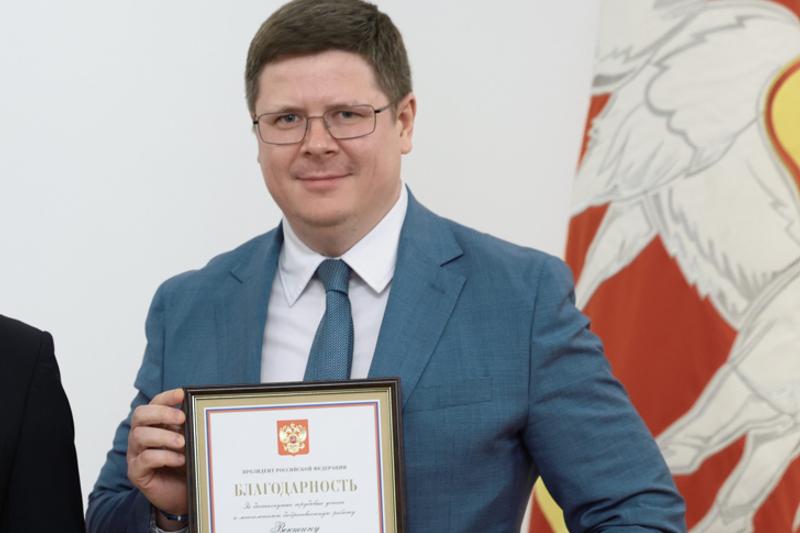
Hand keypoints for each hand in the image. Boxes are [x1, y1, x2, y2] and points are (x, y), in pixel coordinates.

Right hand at [127, 388, 186, 527]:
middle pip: (140, 415)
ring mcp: (136, 454)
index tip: (182, 393)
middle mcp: (141, 436)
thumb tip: (203, 412)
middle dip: (161, 413)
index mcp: (154, 425)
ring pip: (139, 435)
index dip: (166, 397)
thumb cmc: (185, 465)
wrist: (181, 495)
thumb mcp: (191, 442)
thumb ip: (191, 427)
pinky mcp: (136, 472)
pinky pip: (144, 459)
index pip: (154, 404)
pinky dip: (164, 456)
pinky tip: (179, 459)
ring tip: (182, 443)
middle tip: (182, 418)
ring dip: (163, 436)